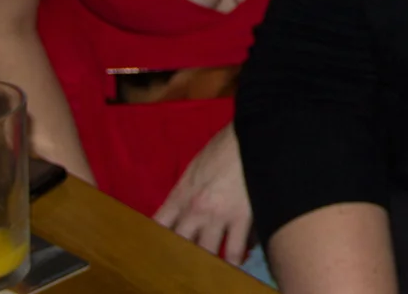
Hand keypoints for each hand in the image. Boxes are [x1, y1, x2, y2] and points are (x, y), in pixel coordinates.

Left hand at [153, 124, 251, 263]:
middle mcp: (194, 210)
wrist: (252, 135)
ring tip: (209, 272)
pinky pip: (236, 249)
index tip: (157, 252)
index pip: (158, 226)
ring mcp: (218, 216)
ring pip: (207, 252)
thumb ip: (188, 190)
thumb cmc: (225, 145)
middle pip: (179, 245)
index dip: (155, 242)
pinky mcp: (242, 218)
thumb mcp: (196, 166)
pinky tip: (235, 265)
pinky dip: (235, 259)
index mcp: (180, 195)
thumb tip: (187, 208)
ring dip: (208, 262)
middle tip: (183, 268)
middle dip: (180, 258)